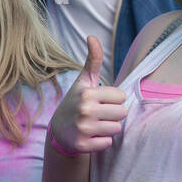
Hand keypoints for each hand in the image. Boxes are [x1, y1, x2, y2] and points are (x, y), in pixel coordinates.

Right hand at [49, 36, 127, 154]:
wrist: (59, 130)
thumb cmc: (77, 101)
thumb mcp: (84, 81)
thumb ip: (93, 60)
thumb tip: (92, 36)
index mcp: (87, 94)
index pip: (122, 97)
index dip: (113, 99)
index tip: (100, 101)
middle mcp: (85, 111)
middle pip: (122, 113)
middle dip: (113, 114)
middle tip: (98, 114)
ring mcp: (83, 129)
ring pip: (117, 129)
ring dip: (108, 127)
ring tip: (94, 124)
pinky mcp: (83, 146)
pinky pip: (108, 143)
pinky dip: (102, 141)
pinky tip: (91, 136)